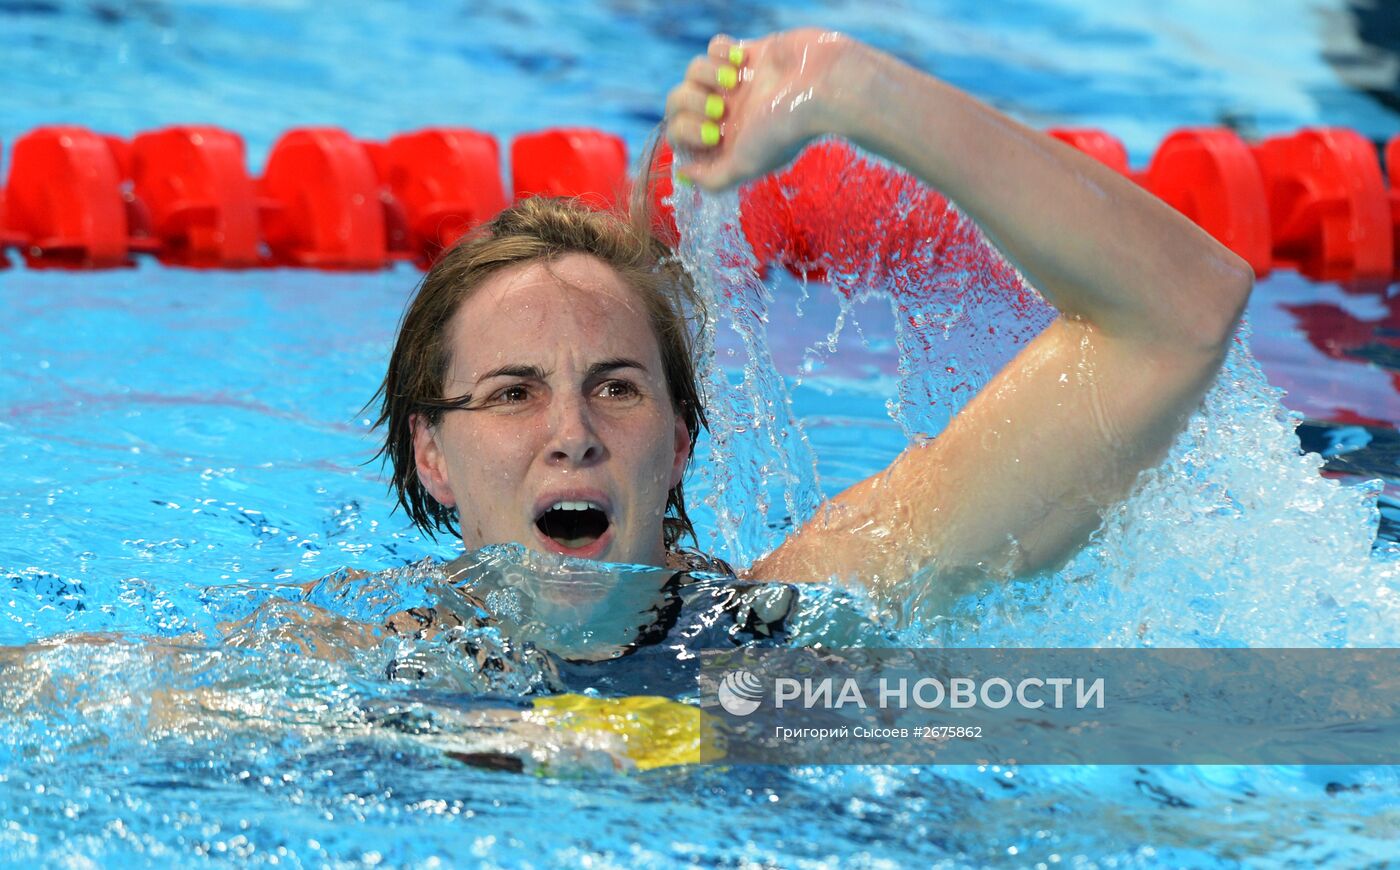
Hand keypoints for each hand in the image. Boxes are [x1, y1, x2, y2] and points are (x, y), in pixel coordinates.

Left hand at [664, 28, 857, 189]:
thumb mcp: (745, 166)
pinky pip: (714, 46)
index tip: (713, 135)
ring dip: (706, 74)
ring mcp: (738, 83)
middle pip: (677, 100)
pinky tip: (742, 62)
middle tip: (721, 108)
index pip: (679, 134)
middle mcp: (729, 113)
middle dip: (692, 102)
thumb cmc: (786, 129)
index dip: (685, 132)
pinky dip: (721, 51)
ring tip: (734, 80)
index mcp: (725, 140)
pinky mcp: (749, 54)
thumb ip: (713, 179)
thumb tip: (684, 176)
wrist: (823, 86)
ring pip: (693, 71)